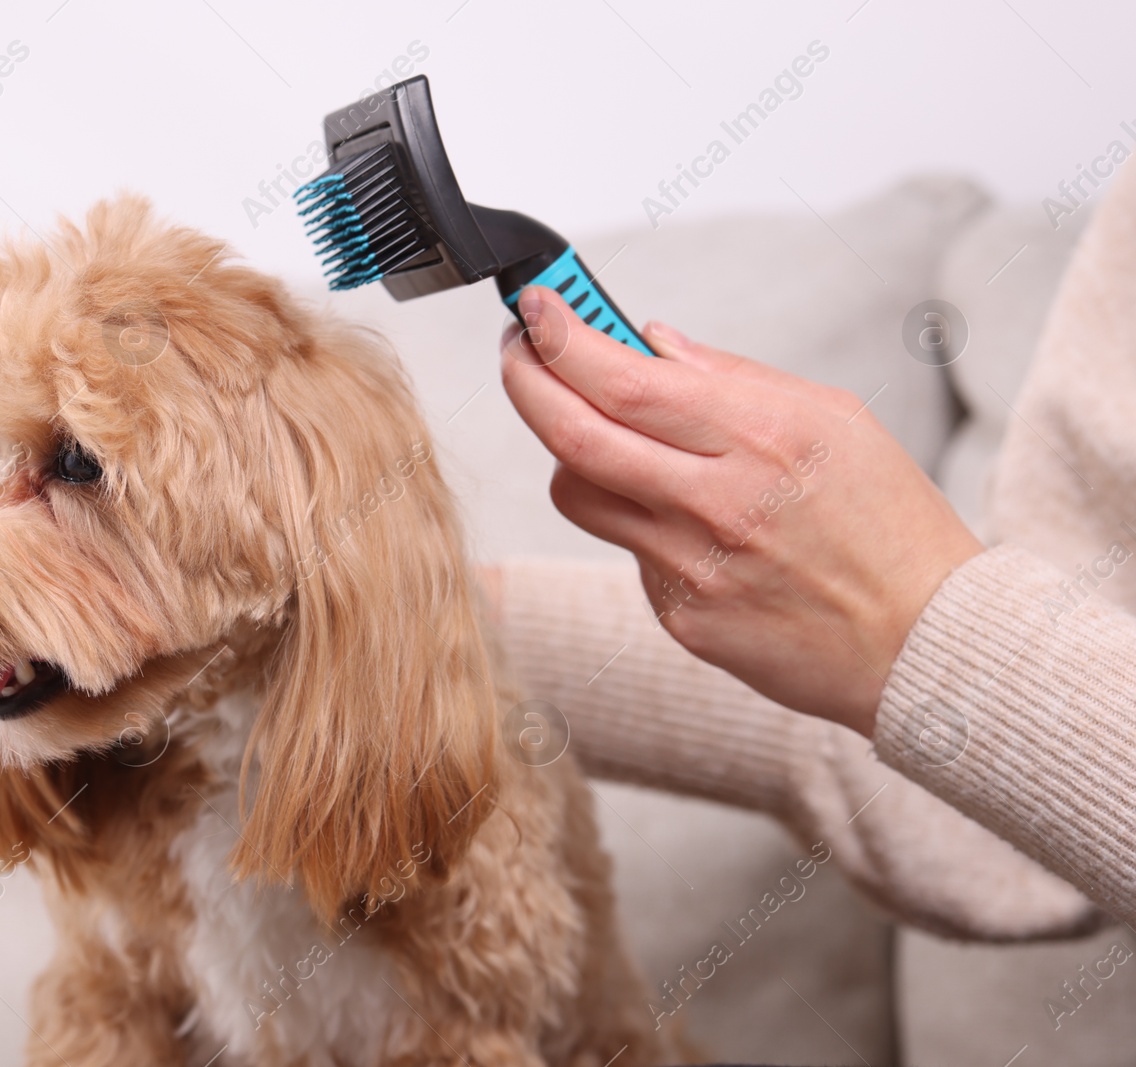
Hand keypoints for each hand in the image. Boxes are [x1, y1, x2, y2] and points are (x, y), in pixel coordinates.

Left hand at [498, 286, 983, 736]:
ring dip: (571, 454)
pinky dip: (633, 520)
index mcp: (763, 437)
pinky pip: (622, 550)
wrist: (925, 643)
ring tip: (606, 436)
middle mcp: (719, 502)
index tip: (535, 310)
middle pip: (574, 435)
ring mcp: (693, 566)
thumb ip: (733, 376)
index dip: (562, 340)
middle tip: (518, 352)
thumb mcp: (835, 420)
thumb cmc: (888, 522)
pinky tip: (683, 520)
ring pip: (578, 494)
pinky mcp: (680, 616)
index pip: (626, 380)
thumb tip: (650, 340)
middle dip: (526, 379)